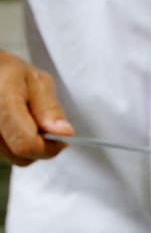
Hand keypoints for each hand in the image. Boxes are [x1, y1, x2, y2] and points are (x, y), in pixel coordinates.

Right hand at [0, 50, 73, 165]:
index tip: (62, 139)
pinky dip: (14, 145)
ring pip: (12, 158)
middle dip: (40, 146)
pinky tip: (15, 127)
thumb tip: (63, 132)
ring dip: (27, 146)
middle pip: (20, 156)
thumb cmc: (11, 74)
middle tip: (44, 125)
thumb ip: (50, 108)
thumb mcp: (38, 82)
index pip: (26, 144)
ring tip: (26, 122)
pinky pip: (4, 154)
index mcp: (2, 105)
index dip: (49, 147)